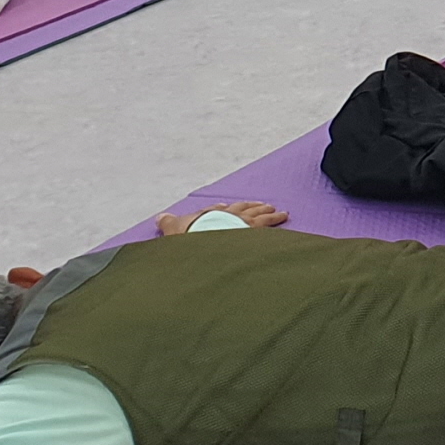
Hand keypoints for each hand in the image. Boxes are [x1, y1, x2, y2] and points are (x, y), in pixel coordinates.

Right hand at [155, 200, 287, 236]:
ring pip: (257, 213)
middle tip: (260, 205)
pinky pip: (269, 222)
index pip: (217, 211)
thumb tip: (160, 217)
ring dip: (266, 211)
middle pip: (240, 209)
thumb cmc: (189, 237)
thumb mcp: (173, 231)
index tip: (226, 208)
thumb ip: (168, 224)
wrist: (206, 238)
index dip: (222, 209)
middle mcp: (227, 215)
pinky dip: (277, 218)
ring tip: (276, 210)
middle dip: (250, 208)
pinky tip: (285, 216)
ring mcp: (242, 221)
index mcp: (209, 216)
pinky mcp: (254, 228)